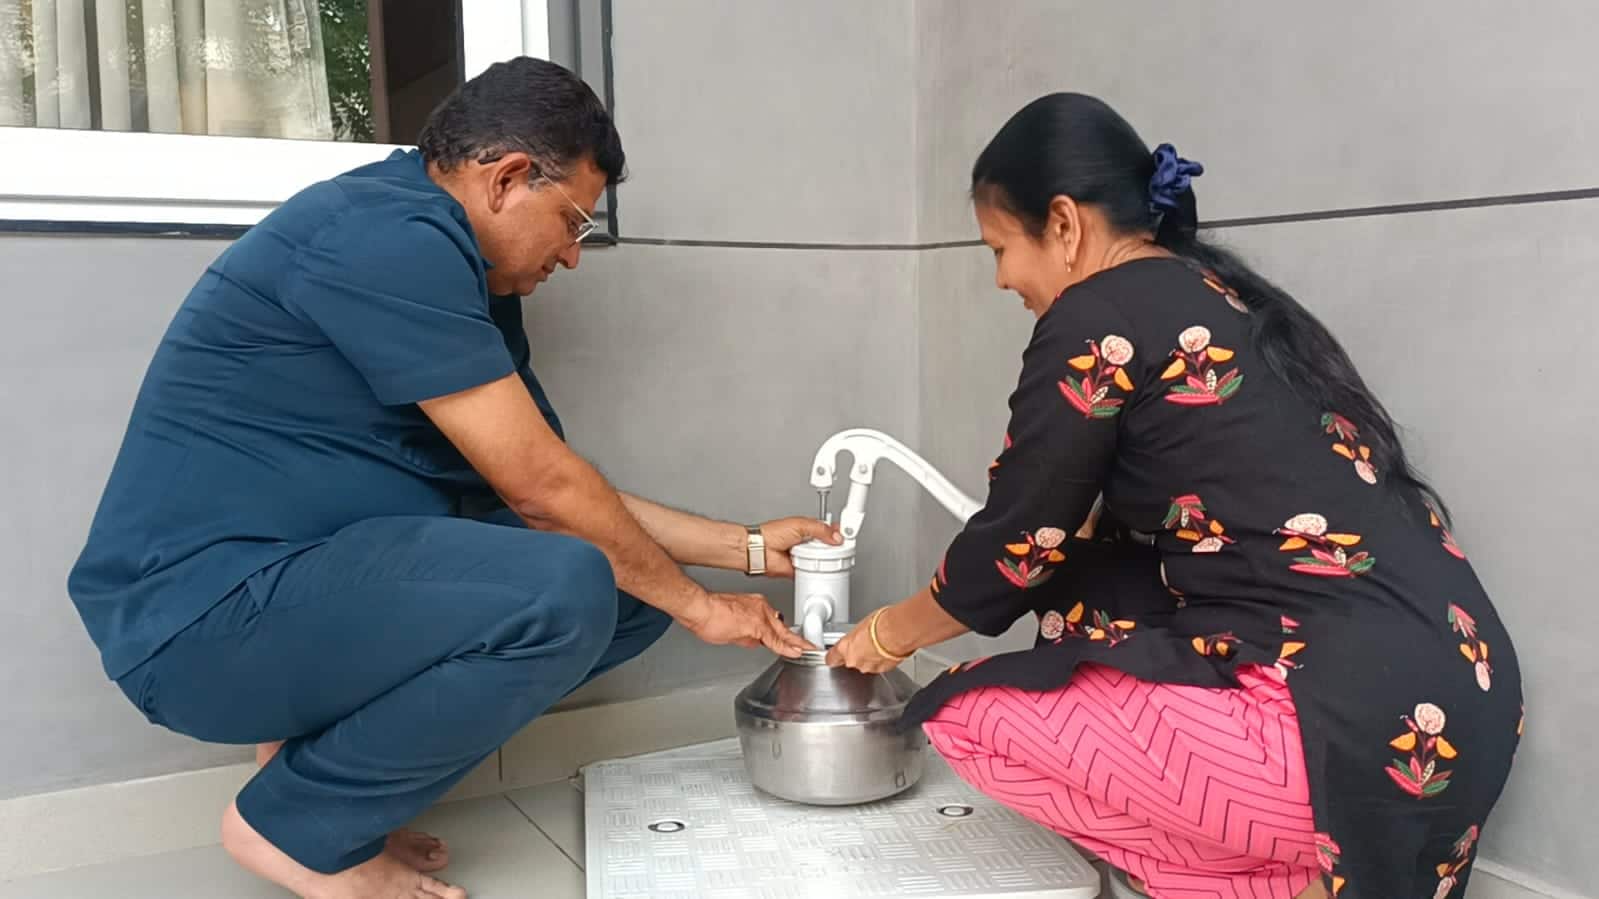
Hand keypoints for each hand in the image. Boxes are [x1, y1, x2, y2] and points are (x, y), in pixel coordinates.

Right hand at [679, 590, 814, 657]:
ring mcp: (760, 616)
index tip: (793, 639)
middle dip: (795, 638)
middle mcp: (761, 607)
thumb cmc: (708, 614)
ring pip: (781, 633)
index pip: (775, 622)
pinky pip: (775, 640)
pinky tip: (796, 652)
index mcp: (755, 605)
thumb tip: (753, 641)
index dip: (785, 633)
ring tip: (806, 649)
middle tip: (808, 645)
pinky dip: (786, 647)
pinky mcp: (756, 625)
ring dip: (793, 643)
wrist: (700, 608)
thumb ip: (746, 632)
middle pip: (782, 627)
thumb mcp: (732, 624)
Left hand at [758, 517, 843, 577]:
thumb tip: (836, 536)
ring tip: (831, 557)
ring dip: (826, 559)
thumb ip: (821, 529)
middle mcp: (806, 542)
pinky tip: (820, 568)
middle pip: (827, 545)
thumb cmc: (772, 533)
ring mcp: (803, 555)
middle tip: (843, 547)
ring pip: (821, 559)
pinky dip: (817, 570)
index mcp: (807, 528)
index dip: (837, 531)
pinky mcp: (800, 568)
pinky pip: (812, 571)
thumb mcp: (801, 525)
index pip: (827, 529)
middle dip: (835, 547)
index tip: (847, 533)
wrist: (759, 550)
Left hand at [825, 607, 908, 672]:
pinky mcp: (882, 670)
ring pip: (865, 664)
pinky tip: (887, 650)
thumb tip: (860, 634)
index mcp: (844, 648)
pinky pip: (879, 665)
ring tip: (879, 644)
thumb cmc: (880, 624)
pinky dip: (882, 660)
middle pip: (851, 660)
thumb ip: (857, 635)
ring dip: (870, 657)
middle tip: (866, 641)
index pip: (831, 658)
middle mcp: (854, 660)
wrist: (897, 633)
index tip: (833, 655)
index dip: (833, 656)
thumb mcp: (862, 624)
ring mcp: (868, 666)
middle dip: (857, 653)